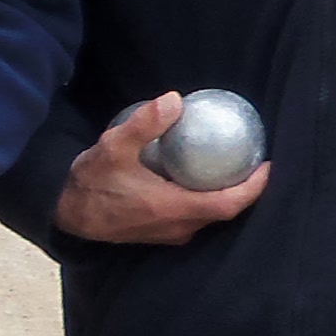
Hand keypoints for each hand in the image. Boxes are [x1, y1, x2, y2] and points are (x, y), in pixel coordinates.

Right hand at [52, 94, 276, 247]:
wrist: (67, 213)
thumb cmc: (91, 182)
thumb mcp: (113, 147)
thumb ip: (144, 124)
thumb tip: (175, 100)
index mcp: (173, 209)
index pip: (228, 204)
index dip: (253, 188)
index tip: (268, 166)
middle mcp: (177, 227)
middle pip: (225, 212)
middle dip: (244, 189)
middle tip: (252, 160)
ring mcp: (169, 234)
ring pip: (210, 217)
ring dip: (225, 195)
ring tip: (232, 166)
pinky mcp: (161, 233)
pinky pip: (195, 218)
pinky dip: (206, 200)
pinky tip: (202, 179)